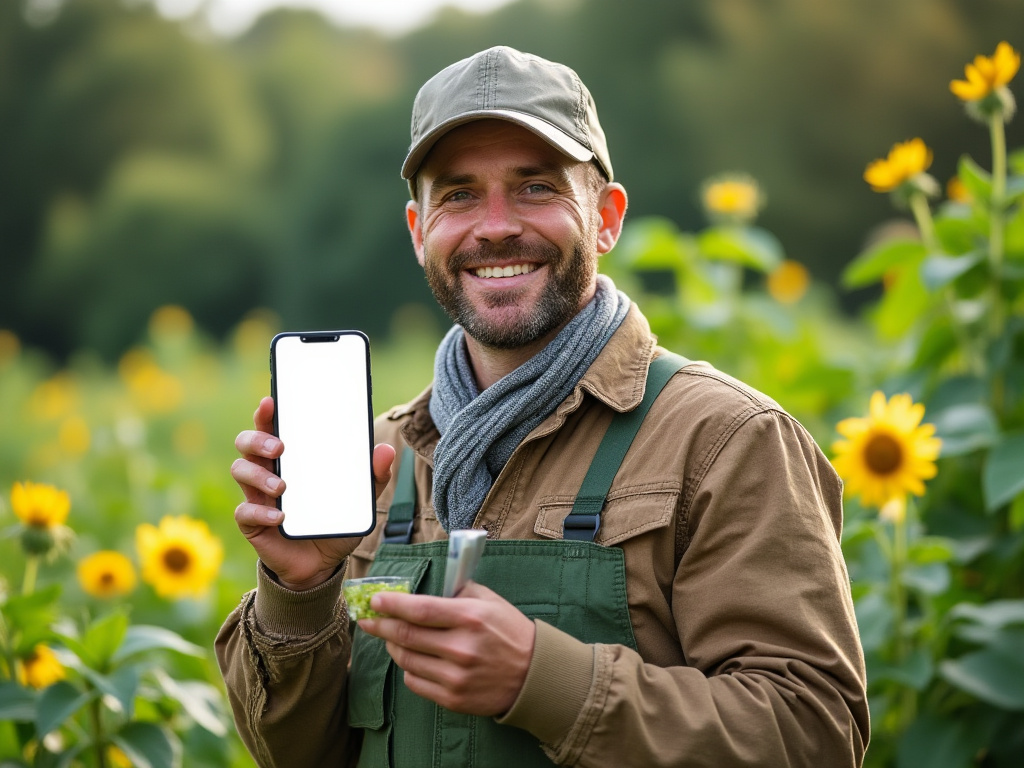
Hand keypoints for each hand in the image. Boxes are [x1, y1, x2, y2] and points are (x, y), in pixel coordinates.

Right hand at [231, 396, 395, 590]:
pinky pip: (244, 512)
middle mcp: (268, 472)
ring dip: (258, 475)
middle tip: (280, 447)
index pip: (272, 427)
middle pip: (246, 443)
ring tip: (282, 488)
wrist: (322, 565)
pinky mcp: (253, 524)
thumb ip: (373, 476)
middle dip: (257, 438)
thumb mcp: (360, 500)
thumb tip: (386, 450)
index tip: (271, 401)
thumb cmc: (335, 521)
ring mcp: (257, 497)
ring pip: (240, 471)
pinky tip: (280, 518)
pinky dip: (260, 513)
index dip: (266, 413)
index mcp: (291, 459)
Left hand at [359, 581, 535, 716]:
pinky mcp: (453, 698)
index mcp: (470, 617)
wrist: (532, 674)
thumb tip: (422, 589)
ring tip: (392, 638)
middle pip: (406, 635)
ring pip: (406, 660)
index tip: (375, 601)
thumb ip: (457, 591)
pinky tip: (413, 659)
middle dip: (381, 626)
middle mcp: (461, 648)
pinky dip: (408, 669)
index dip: (392, 605)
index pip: (420, 610)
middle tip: (368, 620)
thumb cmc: (509, 631)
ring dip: (393, 646)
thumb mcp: (489, 601)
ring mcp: (456, 677)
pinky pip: (415, 682)